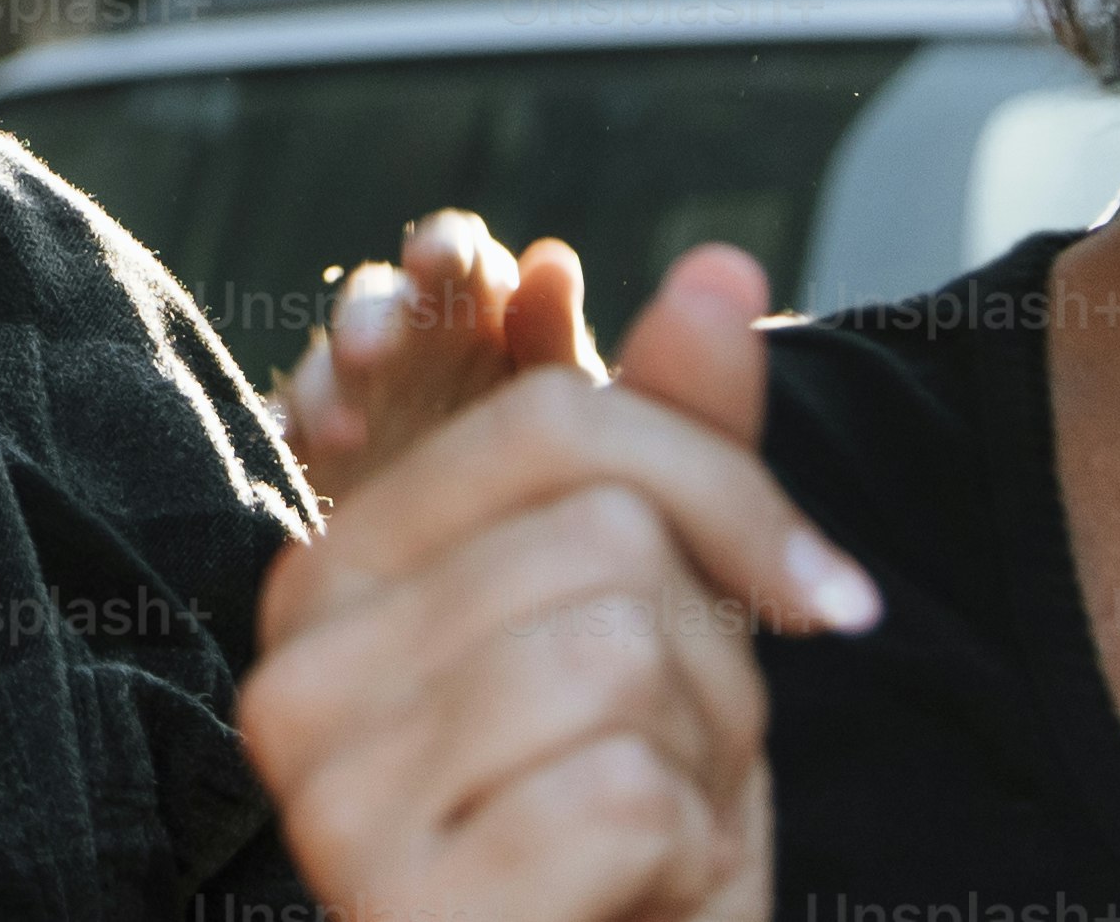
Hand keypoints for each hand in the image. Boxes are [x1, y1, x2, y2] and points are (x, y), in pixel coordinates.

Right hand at [235, 245, 862, 921]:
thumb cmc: (629, 836)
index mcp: (332, 573)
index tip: (827, 592)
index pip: (554, 424)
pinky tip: (637, 899)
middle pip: (602, 536)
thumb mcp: (666, 625)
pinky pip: (623, 795)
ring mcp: (329, 797)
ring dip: (706, 762)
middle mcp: (293, 670)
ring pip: (620, 651)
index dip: (728, 494)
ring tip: (655, 833)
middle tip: (677, 766)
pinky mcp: (402, 910)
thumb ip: (675, 445)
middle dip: (714, 663)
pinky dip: (690, 857)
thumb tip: (726, 263)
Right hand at [283, 208, 596, 502]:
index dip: (441, 246)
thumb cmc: (551, 462)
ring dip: (327, 387)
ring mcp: (353, 388)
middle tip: (366, 355)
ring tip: (344, 436)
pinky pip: (284, 422)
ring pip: (324, 363)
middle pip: (375, 299)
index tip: (433, 261)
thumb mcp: (567, 409)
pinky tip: (288, 444)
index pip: (455, 253)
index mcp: (475, 310)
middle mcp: (406, 337)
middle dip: (366, 320)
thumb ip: (557, 337)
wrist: (506, 569)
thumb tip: (551, 257)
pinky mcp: (313, 443)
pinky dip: (281, 428)